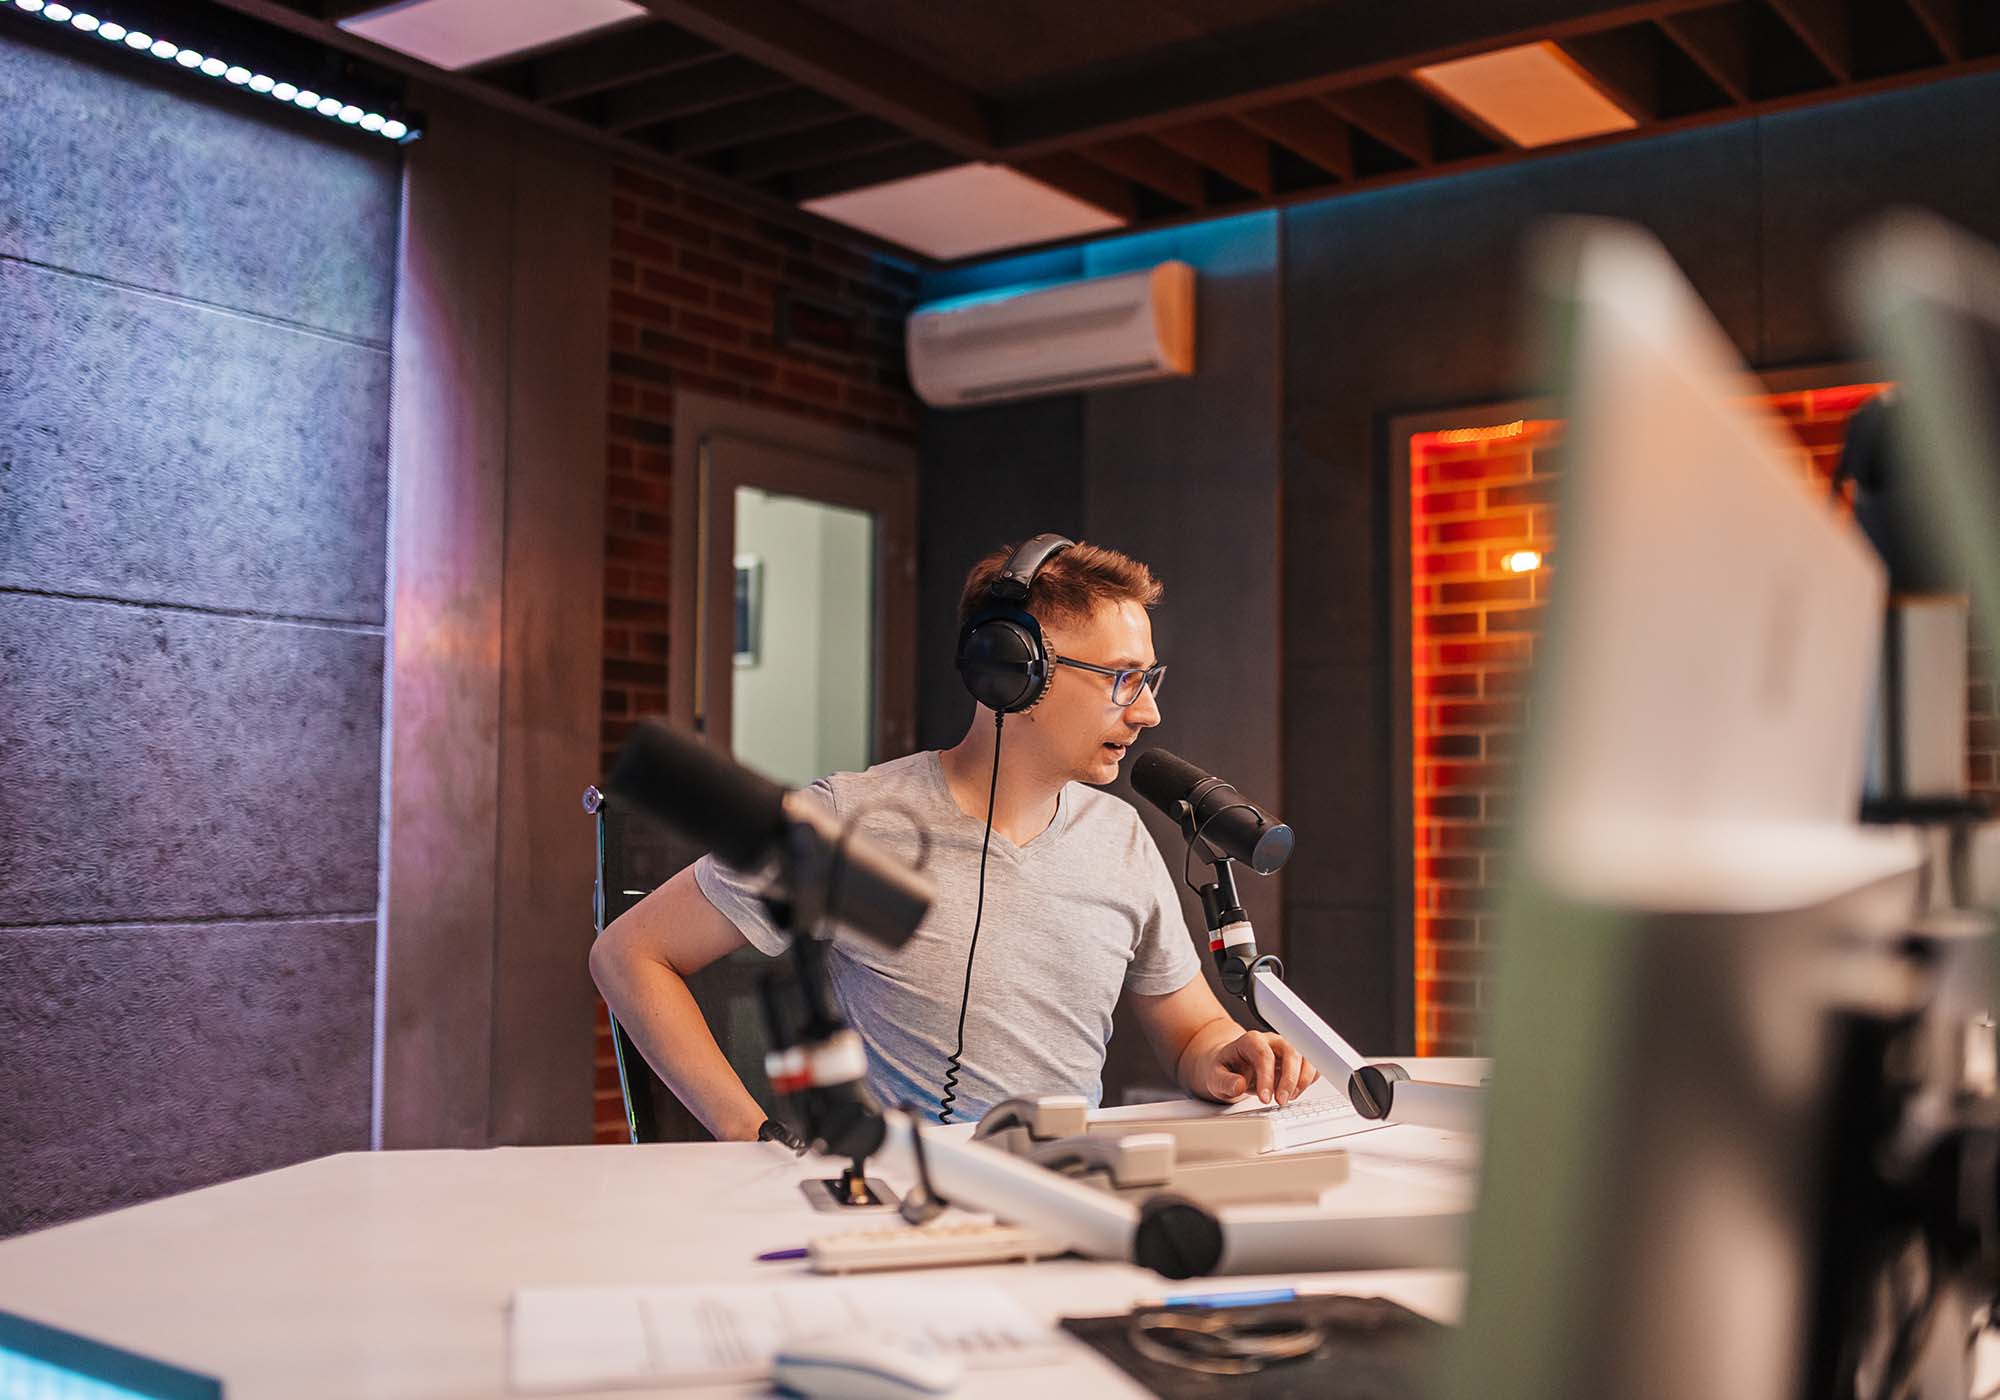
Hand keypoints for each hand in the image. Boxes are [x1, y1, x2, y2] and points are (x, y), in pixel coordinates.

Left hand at [1191, 1029, 1319, 1105]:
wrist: (1231, 1065)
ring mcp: (1286, 1049)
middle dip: (1289, 1080)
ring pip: (1305, 1057)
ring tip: (1288, 1098)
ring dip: (1302, 1081)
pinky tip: (1295, 1092)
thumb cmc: (1225, 1069)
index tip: (1264, 1098)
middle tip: (1281, 1101)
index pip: (1264, 1055)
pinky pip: (1311, 1066)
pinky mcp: (1295, 1060)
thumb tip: (1239, 1085)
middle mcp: (1271, 1041)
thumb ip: (1225, 1081)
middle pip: (1290, 1052)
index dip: (1267, 1077)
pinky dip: (1308, 1080)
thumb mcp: (1215, 1077)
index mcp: (1251, 1041)